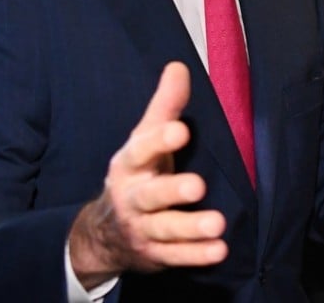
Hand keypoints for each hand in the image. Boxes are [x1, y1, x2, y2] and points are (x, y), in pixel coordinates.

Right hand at [68, 62, 228, 288]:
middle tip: (198, 185)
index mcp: (130, 165)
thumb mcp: (145, 139)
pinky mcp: (155, 253)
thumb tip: (179, 66)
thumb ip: (165, 107)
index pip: (141, 150)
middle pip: (151, 194)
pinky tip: (219, 250)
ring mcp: (142, 228)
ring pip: (165, 229)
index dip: (159, 141)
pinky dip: (196, 255)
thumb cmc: (138, 174)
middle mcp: (133, 197)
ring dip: (190, 228)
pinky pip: (175, 256)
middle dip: (172, 190)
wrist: (105, 231)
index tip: (181, 130)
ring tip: (218, 224)